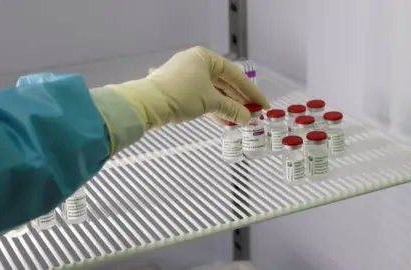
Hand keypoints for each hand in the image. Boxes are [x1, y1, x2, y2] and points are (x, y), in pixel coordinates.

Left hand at [108, 46, 269, 128]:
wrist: (147, 104)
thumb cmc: (181, 95)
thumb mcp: (211, 102)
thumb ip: (232, 109)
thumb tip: (247, 118)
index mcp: (205, 58)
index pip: (235, 75)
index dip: (251, 92)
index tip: (263, 105)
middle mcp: (196, 63)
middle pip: (224, 83)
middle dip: (239, 100)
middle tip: (253, 113)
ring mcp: (186, 76)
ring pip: (213, 92)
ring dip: (227, 107)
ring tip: (240, 120)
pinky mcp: (178, 89)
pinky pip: (202, 97)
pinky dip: (213, 108)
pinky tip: (224, 121)